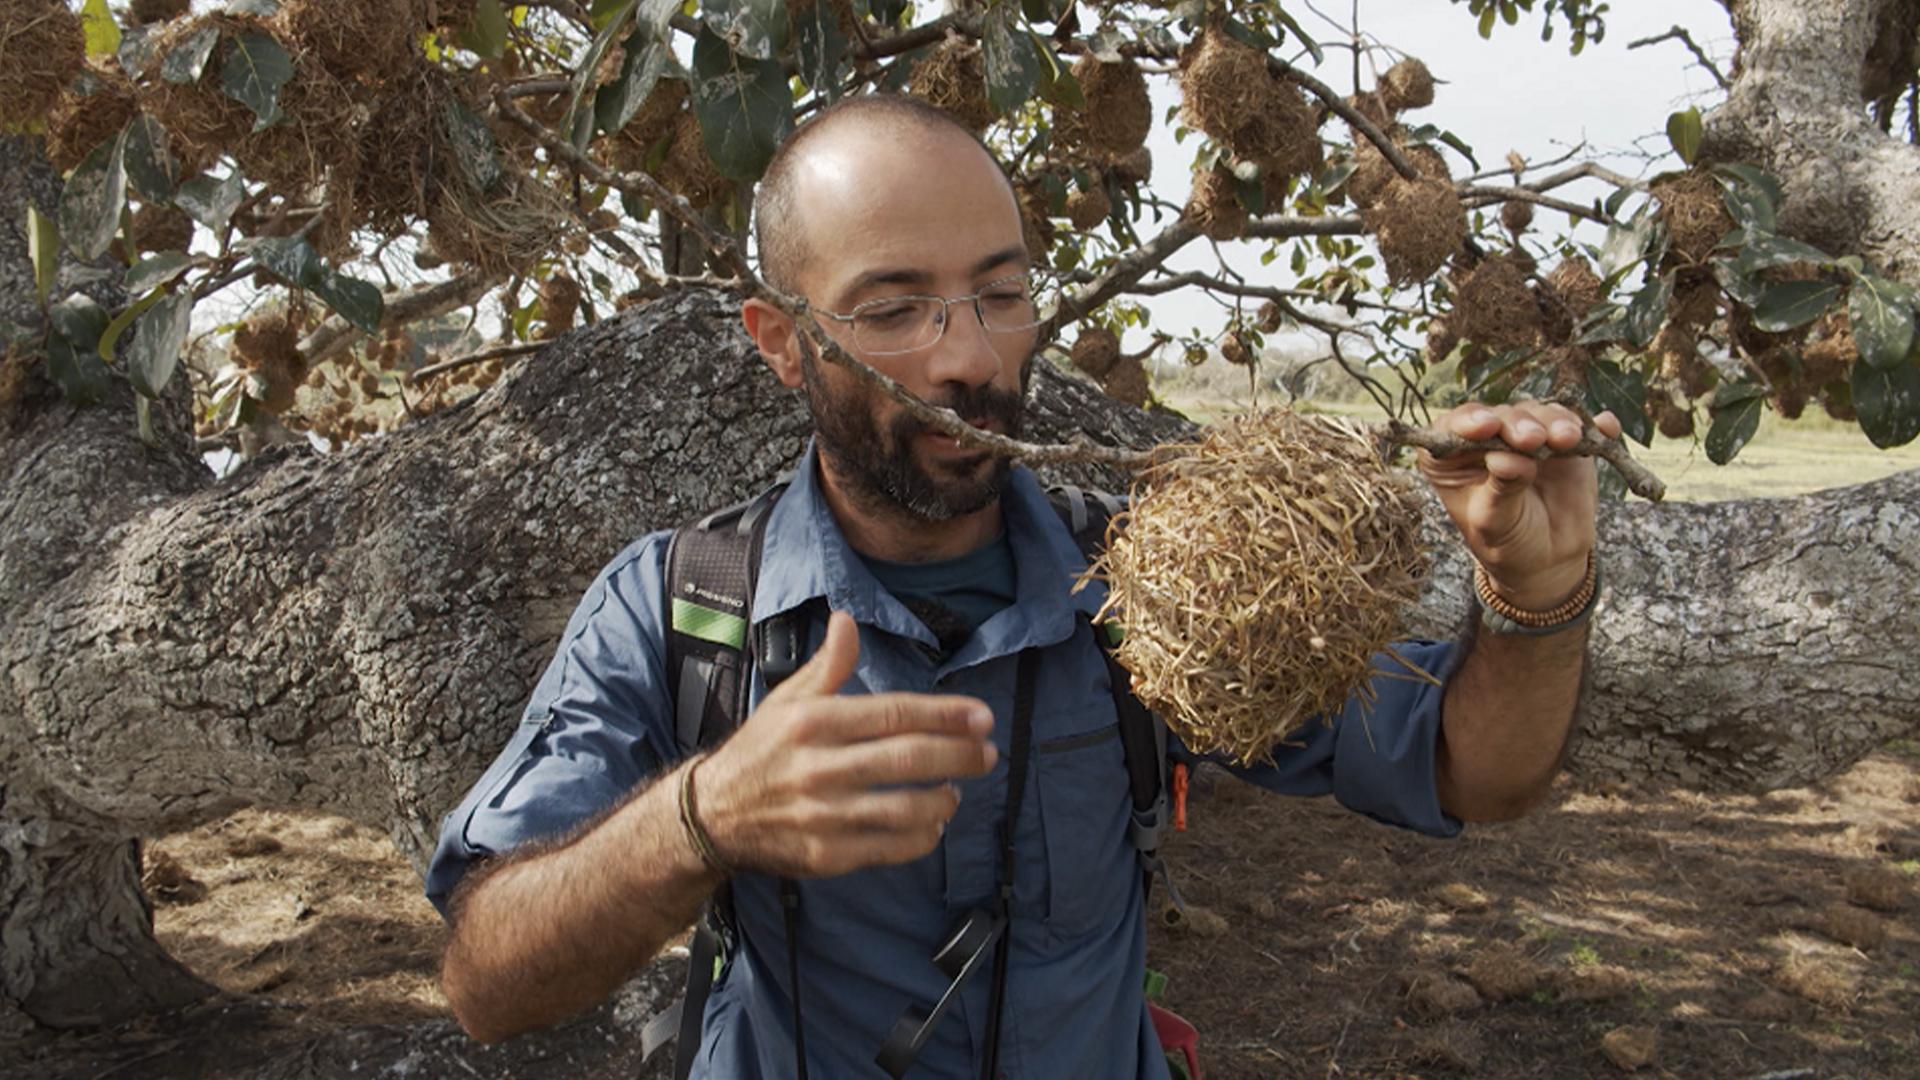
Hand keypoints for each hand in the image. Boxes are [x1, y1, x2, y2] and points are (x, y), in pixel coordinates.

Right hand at [695, 611, 997, 877]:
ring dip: (945, 799)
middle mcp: (819, 767)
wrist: (713, 816)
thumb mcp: (787, 700)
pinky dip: (922, 838)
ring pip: (906, 808)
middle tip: (988, 753)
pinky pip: (890, 848)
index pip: (895, 713)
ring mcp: (824, 815)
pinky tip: (933, 824)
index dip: (946, 715)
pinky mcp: (827, 856)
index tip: (982, 717)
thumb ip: (828, 665)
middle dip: (960, 755)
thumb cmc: (761, 751)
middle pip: (909, 758)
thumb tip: (847, 619)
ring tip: (957, 789)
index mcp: (814, 722)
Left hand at [1415, 401, 1622, 610]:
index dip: (1468, 421)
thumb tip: (1505, 458)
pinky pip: (1585, 428)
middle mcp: (1491, 437)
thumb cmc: (1506, 541)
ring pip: (1542, 415)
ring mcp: (1532, 436)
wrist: (1547, 559)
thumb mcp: (1495, 522)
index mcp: (1454, 455)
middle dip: (1520, 424)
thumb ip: (1500, 489)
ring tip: (1568, 438)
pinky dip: (1597, 426)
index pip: (1453, 428)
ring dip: (1556, 422)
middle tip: (1533, 440)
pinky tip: (1607, 426)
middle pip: (1503, 416)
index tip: (1486, 426)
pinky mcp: (1568, 442)